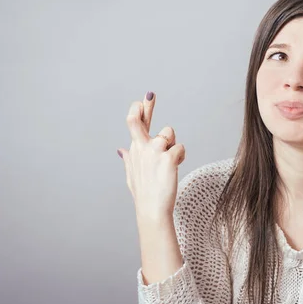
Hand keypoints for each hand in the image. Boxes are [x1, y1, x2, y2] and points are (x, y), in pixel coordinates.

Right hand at [117, 91, 185, 218]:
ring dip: (172, 143)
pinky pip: (179, 147)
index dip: (138, 110)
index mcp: (135, 149)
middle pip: (139, 121)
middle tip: (150, 94)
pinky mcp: (167, 158)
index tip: (142, 98)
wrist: (152, 210)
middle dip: (145, 107)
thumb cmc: (144, 193)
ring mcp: (153, 151)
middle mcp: (141, 148)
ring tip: (169, 161)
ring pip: (168, 133)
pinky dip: (181, 156)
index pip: (135, 125)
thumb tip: (121, 149)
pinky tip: (176, 167)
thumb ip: (129, 159)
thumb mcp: (132, 174)